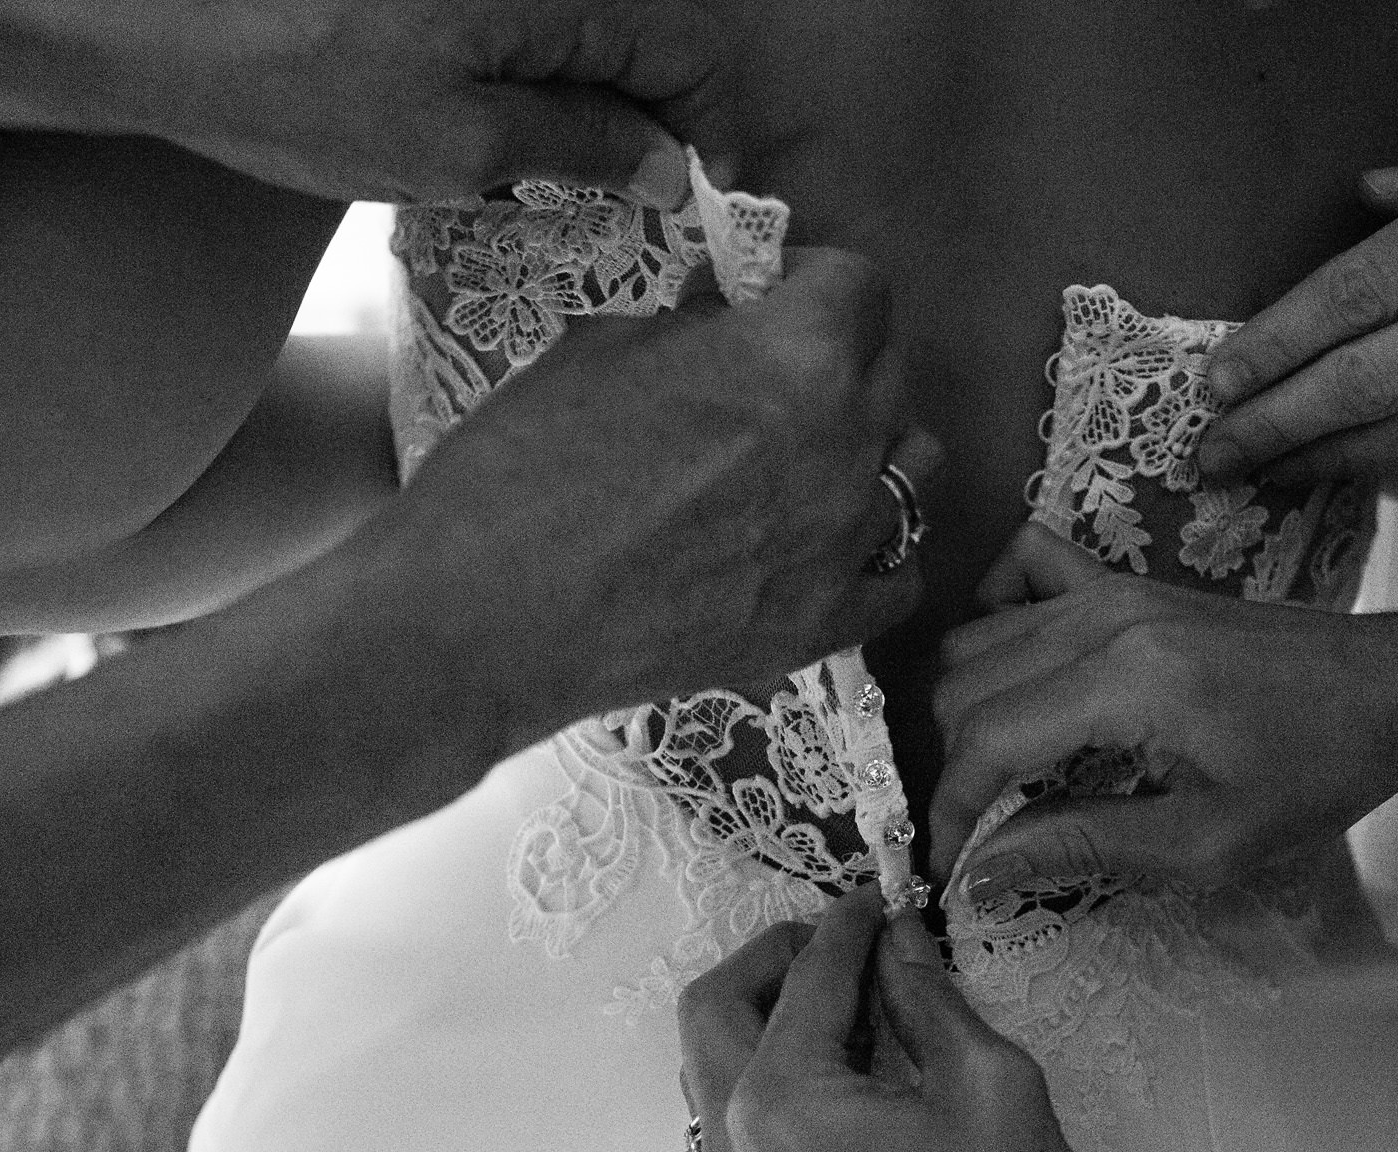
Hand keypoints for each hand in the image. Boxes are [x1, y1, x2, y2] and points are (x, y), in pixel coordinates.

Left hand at [0, 0, 733, 202]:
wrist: (121, 12)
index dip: (714, 138)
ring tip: (550, 193)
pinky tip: (482, 143)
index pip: (692, 51)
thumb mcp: (454, 144)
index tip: (706, 209)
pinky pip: (507, 28)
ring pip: (569, 34)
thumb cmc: (284, 77)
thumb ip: (576, 143)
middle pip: (637, 37)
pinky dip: (516, 83)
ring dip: (578, 108)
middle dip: (647, 126)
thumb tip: (657, 158)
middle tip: (630, 218)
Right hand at [323, 247, 936, 757]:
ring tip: (804, 461)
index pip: (859, 284)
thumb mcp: (601, 348)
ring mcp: (847, 543)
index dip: (811, 281)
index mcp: (798, 356)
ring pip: (912, 471)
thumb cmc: (524, 463)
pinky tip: (823, 545)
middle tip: (769, 377)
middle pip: (888, 371)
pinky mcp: (827, 625)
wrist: (485, 615)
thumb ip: (691, 324)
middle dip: (836, 357)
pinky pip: (899, 576)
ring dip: (868, 449)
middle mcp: (848, 444)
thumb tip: (727, 308)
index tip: (770, 296)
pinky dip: (873, 554)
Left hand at [678, 884, 1099, 1151]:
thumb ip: (931, 997)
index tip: (883, 899)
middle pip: (716, 1004)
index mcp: (783, 1102)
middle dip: (777, 955)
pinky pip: (731, 1110)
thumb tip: (900, 945)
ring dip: (764, 1010)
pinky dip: (769, 1065)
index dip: (851, 923)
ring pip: (711, 1056)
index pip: (805, 974)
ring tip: (851, 1001)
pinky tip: (844, 1064)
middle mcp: (736, 1142)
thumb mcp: (990, 1085)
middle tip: (848, 941)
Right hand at [928, 523, 1397, 888]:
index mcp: (1126, 682)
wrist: (1388, 689)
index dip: (949, 811)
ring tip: (996, 775)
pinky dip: (992, 618)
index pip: (985, 741)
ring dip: (966, 711)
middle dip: (951, 769)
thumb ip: (1084, 846)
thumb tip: (980, 869)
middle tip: (975, 832)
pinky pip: (1017, 574)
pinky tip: (1014, 674)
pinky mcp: (1119, 580)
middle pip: (963, 688)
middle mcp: (1100, 619)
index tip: (948, 867)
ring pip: (974, 639)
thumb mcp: (1209, 843)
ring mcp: (1106, 588)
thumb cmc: (1314, 773)